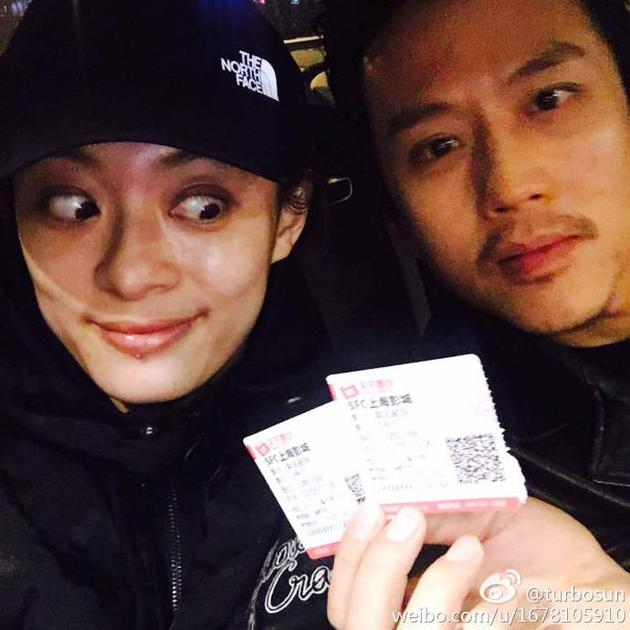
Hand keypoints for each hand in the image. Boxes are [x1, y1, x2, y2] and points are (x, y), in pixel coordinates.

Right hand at [327, 499, 629, 628]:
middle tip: (405, 518)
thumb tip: (391, 496)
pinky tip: (501, 584)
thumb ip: (436, 515)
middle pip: (356, 619)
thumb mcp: (479, 518)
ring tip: (470, 546)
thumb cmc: (536, 550)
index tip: (368, 510)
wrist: (587, 586)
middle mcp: (416, 623)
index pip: (348, 595)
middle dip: (376, 565)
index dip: (348, 556)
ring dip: (433, 583)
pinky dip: (476, 605)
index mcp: (406, 594)